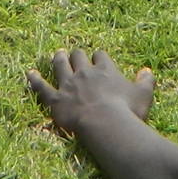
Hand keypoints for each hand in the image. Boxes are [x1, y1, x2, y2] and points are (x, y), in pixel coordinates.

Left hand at [29, 49, 154, 136]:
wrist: (106, 124)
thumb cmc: (127, 111)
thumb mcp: (143, 95)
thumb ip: (146, 81)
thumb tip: (148, 71)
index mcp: (105, 69)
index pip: (100, 56)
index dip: (98, 57)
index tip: (98, 59)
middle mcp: (85, 72)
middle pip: (78, 56)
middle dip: (77, 55)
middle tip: (75, 54)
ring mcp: (68, 84)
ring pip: (60, 65)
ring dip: (59, 59)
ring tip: (57, 54)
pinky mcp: (56, 100)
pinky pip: (42, 87)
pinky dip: (35, 80)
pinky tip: (29, 73)